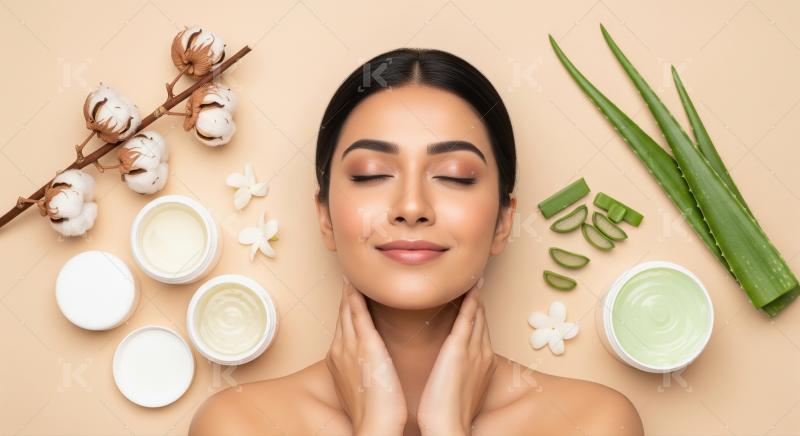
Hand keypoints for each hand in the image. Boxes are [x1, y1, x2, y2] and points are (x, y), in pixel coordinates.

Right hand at [325, 276, 407, 435]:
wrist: (374, 427)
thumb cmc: (375, 413)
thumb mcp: (365, 386)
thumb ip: (366, 370)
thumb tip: (373, 365)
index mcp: (340, 360)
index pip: (344, 327)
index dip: (346, 309)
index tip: (350, 294)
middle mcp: (341, 349)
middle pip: (342, 315)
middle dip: (345, 295)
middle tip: (349, 274)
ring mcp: (350, 346)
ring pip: (347, 310)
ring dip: (350, 291)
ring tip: (352, 273)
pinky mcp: (365, 345)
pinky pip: (357, 313)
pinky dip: (356, 296)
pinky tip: (356, 282)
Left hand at [417, 280, 496, 435]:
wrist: (448, 427)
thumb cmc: (446, 413)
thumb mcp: (457, 387)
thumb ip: (456, 371)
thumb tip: (449, 366)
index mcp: (482, 362)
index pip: (480, 328)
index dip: (477, 310)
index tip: (473, 294)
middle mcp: (482, 352)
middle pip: (482, 318)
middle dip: (479, 298)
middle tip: (475, 275)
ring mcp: (474, 349)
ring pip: (477, 314)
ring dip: (475, 294)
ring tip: (473, 274)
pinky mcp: (460, 349)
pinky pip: (468, 317)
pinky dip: (471, 300)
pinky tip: (471, 286)